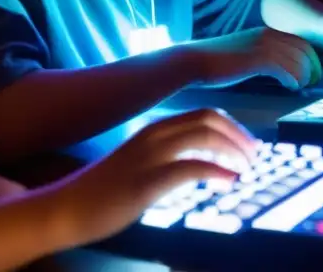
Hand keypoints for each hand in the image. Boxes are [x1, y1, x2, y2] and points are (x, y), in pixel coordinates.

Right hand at [45, 109, 256, 246]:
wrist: (67, 208)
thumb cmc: (105, 190)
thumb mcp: (142, 164)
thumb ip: (169, 158)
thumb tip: (203, 162)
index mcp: (155, 129)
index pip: (205, 114)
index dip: (233, 128)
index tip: (249, 147)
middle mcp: (154, 135)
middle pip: (209, 119)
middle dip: (239, 136)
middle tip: (255, 158)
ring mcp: (150, 156)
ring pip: (203, 136)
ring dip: (233, 151)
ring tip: (246, 169)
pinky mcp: (146, 182)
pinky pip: (190, 168)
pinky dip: (216, 171)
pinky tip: (229, 182)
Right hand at [178, 27, 321, 89]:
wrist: (195, 60)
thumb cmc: (217, 61)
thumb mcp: (244, 53)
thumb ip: (261, 56)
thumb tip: (275, 68)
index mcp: (265, 32)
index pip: (299, 42)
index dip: (310, 58)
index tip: (313, 73)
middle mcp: (267, 35)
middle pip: (303, 49)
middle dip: (311, 66)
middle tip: (312, 81)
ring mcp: (262, 46)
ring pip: (296, 60)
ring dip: (302, 74)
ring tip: (300, 86)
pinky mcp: (257, 59)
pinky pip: (284, 68)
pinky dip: (291, 78)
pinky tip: (290, 86)